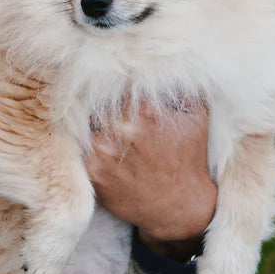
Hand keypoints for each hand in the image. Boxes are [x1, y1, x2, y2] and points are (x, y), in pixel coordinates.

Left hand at [84, 99, 216, 261]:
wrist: (180, 207)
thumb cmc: (188, 159)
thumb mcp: (196, 119)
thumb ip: (181, 89)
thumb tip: (168, 66)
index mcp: (145, 110)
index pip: (112, 86)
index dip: (109, 89)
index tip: (108, 91)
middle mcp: (122, 128)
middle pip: (95, 105)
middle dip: (99, 109)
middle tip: (105, 118)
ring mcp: (104, 150)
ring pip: (84, 127)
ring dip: (92, 129)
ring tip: (105, 136)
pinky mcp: (93, 171)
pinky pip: (79, 150)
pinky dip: (86, 149)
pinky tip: (101, 153)